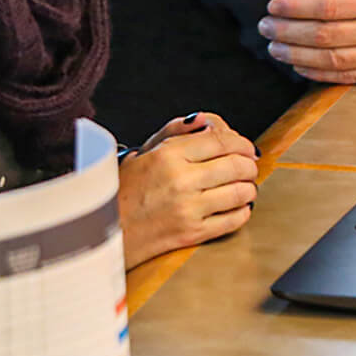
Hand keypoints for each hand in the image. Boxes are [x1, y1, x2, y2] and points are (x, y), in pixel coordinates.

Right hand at [118, 112, 256, 268]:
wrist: (106, 229)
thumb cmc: (122, 188)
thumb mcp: (143, 151)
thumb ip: (176, 132)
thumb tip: (205, 121)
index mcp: (168, 155)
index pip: (221, 141)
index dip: (241, 142)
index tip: (245, 146)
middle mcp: (181, 180)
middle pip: (237, 165)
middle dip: (249, 163)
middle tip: (248, 165)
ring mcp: (189, 208)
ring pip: (241, 192)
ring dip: (248, 187)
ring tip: (243, 185)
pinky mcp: (194, 233)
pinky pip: (234, 220)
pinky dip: (243, 210)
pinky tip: (237, 205)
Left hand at [259, 0, 355, 83]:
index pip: (328, 6)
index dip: (295, 8)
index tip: (272, 5)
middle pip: (324, 36)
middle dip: (287, 33)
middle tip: (263, 27)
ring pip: (332, 61)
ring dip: (296, 56)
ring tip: (272, 48)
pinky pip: (348, 78)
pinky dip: (319, 74)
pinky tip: (298, 65)